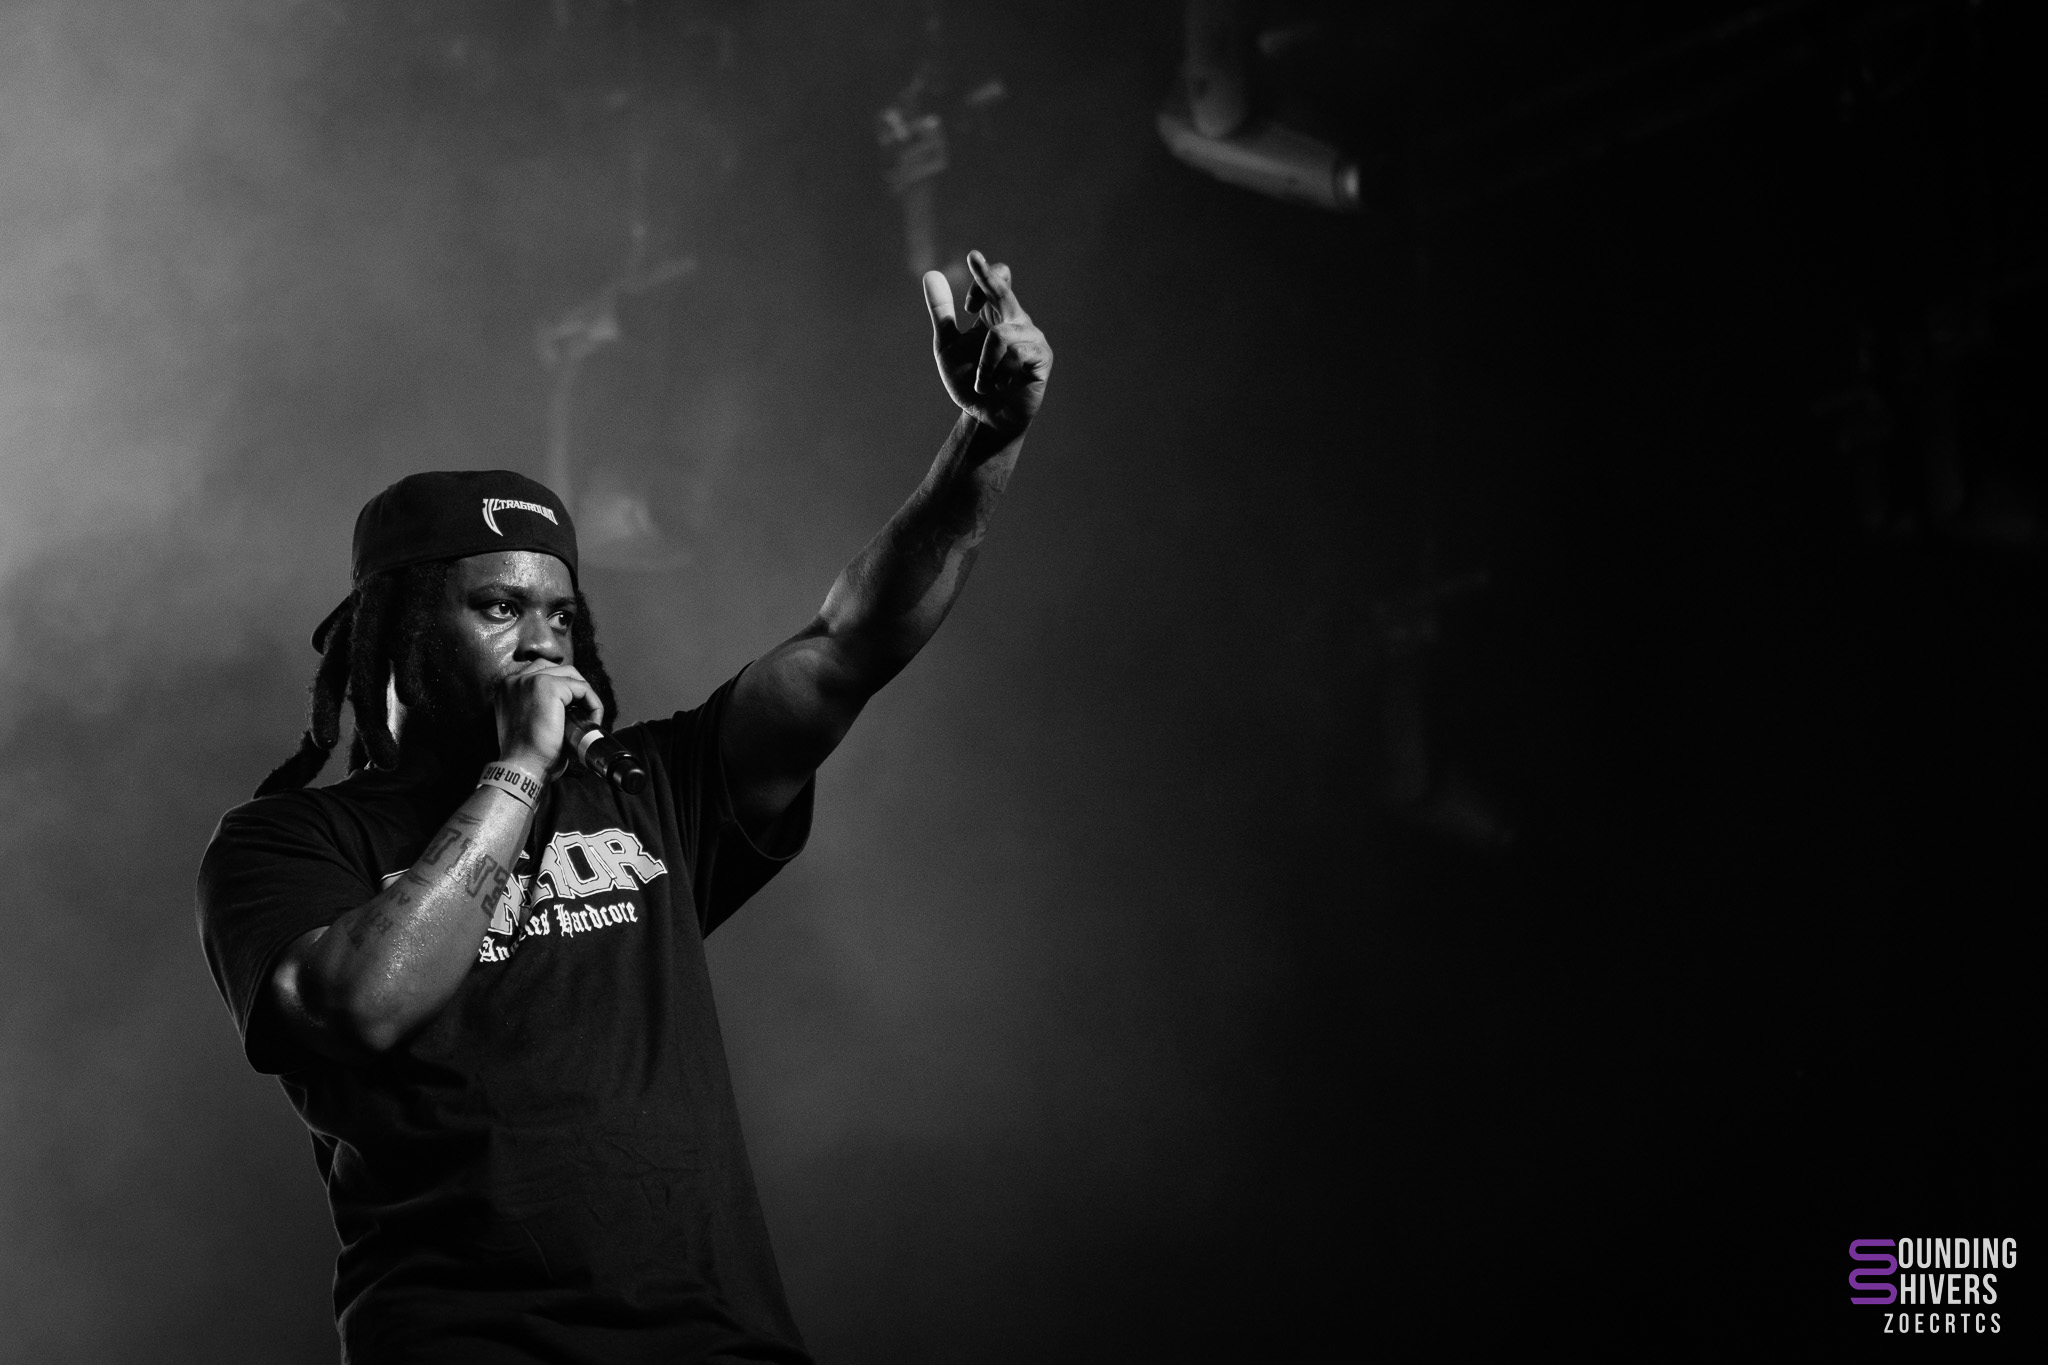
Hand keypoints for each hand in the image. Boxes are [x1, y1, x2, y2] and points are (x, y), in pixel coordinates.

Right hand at [493, 663, 601, 780]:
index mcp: (507, 688)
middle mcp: (515, 680)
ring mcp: (530, 680)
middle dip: (574, 688)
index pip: (540, 672)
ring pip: (571, 675)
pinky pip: (582, 688)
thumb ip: (538, 707)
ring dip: (584, 695)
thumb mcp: (527, 724)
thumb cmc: (527, 754)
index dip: (561, 687)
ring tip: (588, 719)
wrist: (523, 766)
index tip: (572, 709)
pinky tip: (592, 721)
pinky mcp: (549, 687)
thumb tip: (566, 705)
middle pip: (556, 668)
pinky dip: (593, 703)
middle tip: (583, 713)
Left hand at [923, 250, 1051, 438]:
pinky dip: (995, 373)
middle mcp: (1016, 320)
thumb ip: (941, 312)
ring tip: (984, 383)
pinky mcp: (1042, 358)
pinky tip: (999, 385)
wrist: (985, 418)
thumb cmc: (970, 382)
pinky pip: (1014, 353)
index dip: (981, 279)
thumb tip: (931, 273)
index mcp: (995, 314)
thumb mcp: (946, 346)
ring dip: (983, 364)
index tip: (966, 305)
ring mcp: (1032, 338)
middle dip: (988, 278)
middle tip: (973, 258)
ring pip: (999, 335)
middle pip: (1004, 289)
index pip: (996, 280)